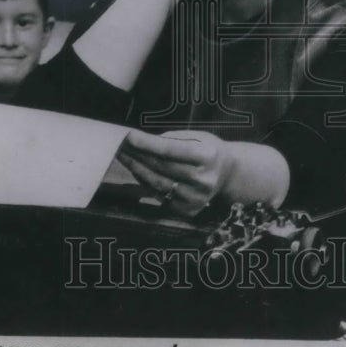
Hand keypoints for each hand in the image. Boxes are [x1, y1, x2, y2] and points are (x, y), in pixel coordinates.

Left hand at [118, 128, 234, 216]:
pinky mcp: (188, 210)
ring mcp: (196, 198)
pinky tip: (136, 169)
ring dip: (135, 168)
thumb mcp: (196, 137)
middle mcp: (204, 180)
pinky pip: (158, 195)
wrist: (227, 174)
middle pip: (161, 167)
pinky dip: (144, 181)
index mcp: (208, 156)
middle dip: (137, 154)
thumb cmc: (207, 150)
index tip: (128, 135)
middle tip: (119, 143)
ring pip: (156, 183)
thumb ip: (170, 140)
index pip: (171, 150)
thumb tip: (139, 141)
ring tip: (123, 155)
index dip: (147, 143)